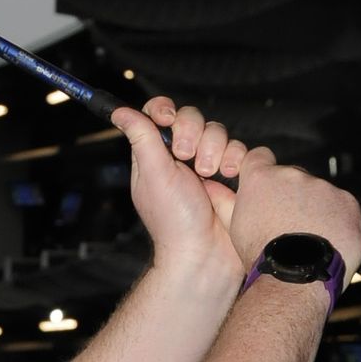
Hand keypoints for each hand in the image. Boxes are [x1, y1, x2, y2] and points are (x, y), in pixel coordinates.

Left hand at [109, 96, 262, 278]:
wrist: (206, 252)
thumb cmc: (173, 220)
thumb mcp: (153, 174)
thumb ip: (141, 137)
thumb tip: (119, 111)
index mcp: (155, 155)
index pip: (158, 114)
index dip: (164, 109)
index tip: (167, 118)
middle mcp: (181, 157)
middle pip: (192, 117)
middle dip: (192, 133)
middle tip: (187, 158)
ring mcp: (209, 163)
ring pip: (218, 131)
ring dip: (214, 149)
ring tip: (209, 174)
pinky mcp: (233, 173)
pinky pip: (241, 148)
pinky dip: (237, 158)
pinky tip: (230, 175)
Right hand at [225, 153, 360, 278]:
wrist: (295, 278)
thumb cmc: (261, 256)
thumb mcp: (234, 227)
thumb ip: (224, 201)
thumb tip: (209, 187)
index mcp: (262, 179)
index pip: (259, 157)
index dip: (261, 170)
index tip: (265, 186)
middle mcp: (292, 176)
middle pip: (292, 177)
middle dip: (291, 194)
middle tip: (286, 222)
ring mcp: (322, 187)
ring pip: (318, 192)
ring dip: (314, 207)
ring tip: (307, 235)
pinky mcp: (347, 201)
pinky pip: (342, 205)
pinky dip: (337, 218)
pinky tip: (326, 238)